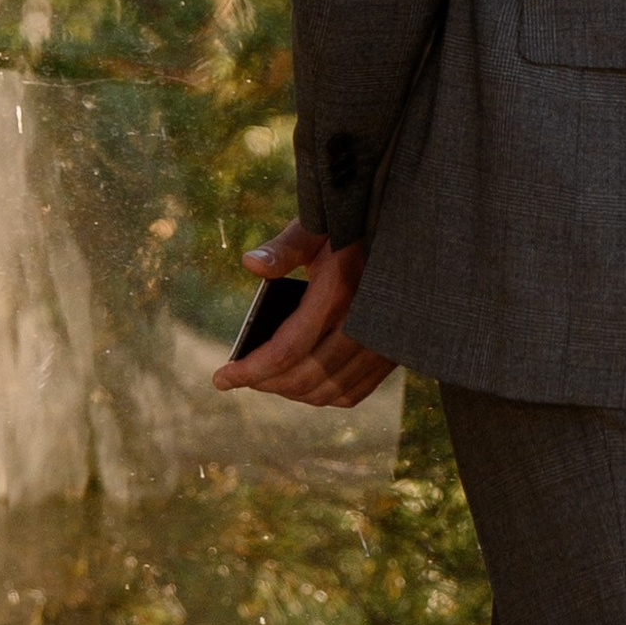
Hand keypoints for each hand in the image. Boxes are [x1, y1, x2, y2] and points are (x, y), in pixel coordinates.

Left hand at [210, 224, 396, 409]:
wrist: (404, 239)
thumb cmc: (351, 229)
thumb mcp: (317, 228)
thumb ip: (283, 248)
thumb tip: (250, 263)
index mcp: (338, 292)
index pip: (286, 351)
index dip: (249, 371)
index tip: (221, 378)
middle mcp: (363, 324)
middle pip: (304, 378)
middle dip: (265, 383)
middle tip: (243, 376)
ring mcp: (381, 344)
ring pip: (327, 392)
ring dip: (292, 392)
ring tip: (270, 378)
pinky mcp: (391, 354)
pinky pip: (351, 393)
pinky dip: (322, 396)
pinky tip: (304, 383)